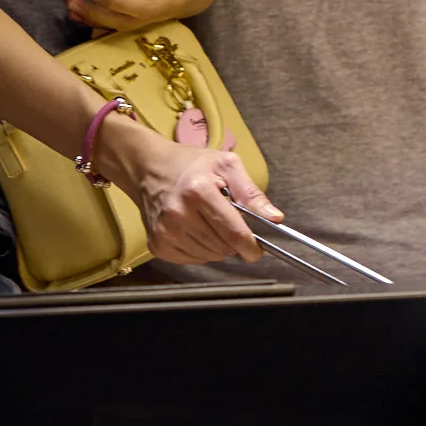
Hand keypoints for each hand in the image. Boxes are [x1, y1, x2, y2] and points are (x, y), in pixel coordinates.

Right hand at [103, 118, 280, 264]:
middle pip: (222, 246)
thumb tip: (275, 218)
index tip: (257, 251)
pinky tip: (197, 231)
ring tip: (211, 222)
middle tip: (230, 222)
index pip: (232, 232)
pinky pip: (191, 260)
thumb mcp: (227, 166)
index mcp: (199, 192)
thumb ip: (252, 193)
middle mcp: (178, 214)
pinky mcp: (157, 244)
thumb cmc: (193, 165)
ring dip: (218, 246)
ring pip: (208, 256)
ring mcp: (164, 231)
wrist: (151, 168)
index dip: (250, 246)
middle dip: (234, 240)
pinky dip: (201, 251)